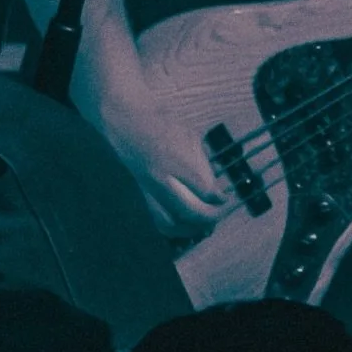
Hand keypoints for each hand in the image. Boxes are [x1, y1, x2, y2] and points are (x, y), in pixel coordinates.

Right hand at [93, 92, 231, 239]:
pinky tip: (186, 226)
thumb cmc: (161, 125)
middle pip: (189, 210)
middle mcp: (160, 177)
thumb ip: (202, 163)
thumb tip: (215, 189)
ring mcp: (149, 188)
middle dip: (210, 217)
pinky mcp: (143, 194)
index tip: (226, 198)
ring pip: (171, 223)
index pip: (203, 188)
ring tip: (205, 224)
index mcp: (175, 159)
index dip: (219, 198)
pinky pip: (158, 220)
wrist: (126, 123)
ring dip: (192, 228)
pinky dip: (175, 229)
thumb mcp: (189, 136)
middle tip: (220, 212)